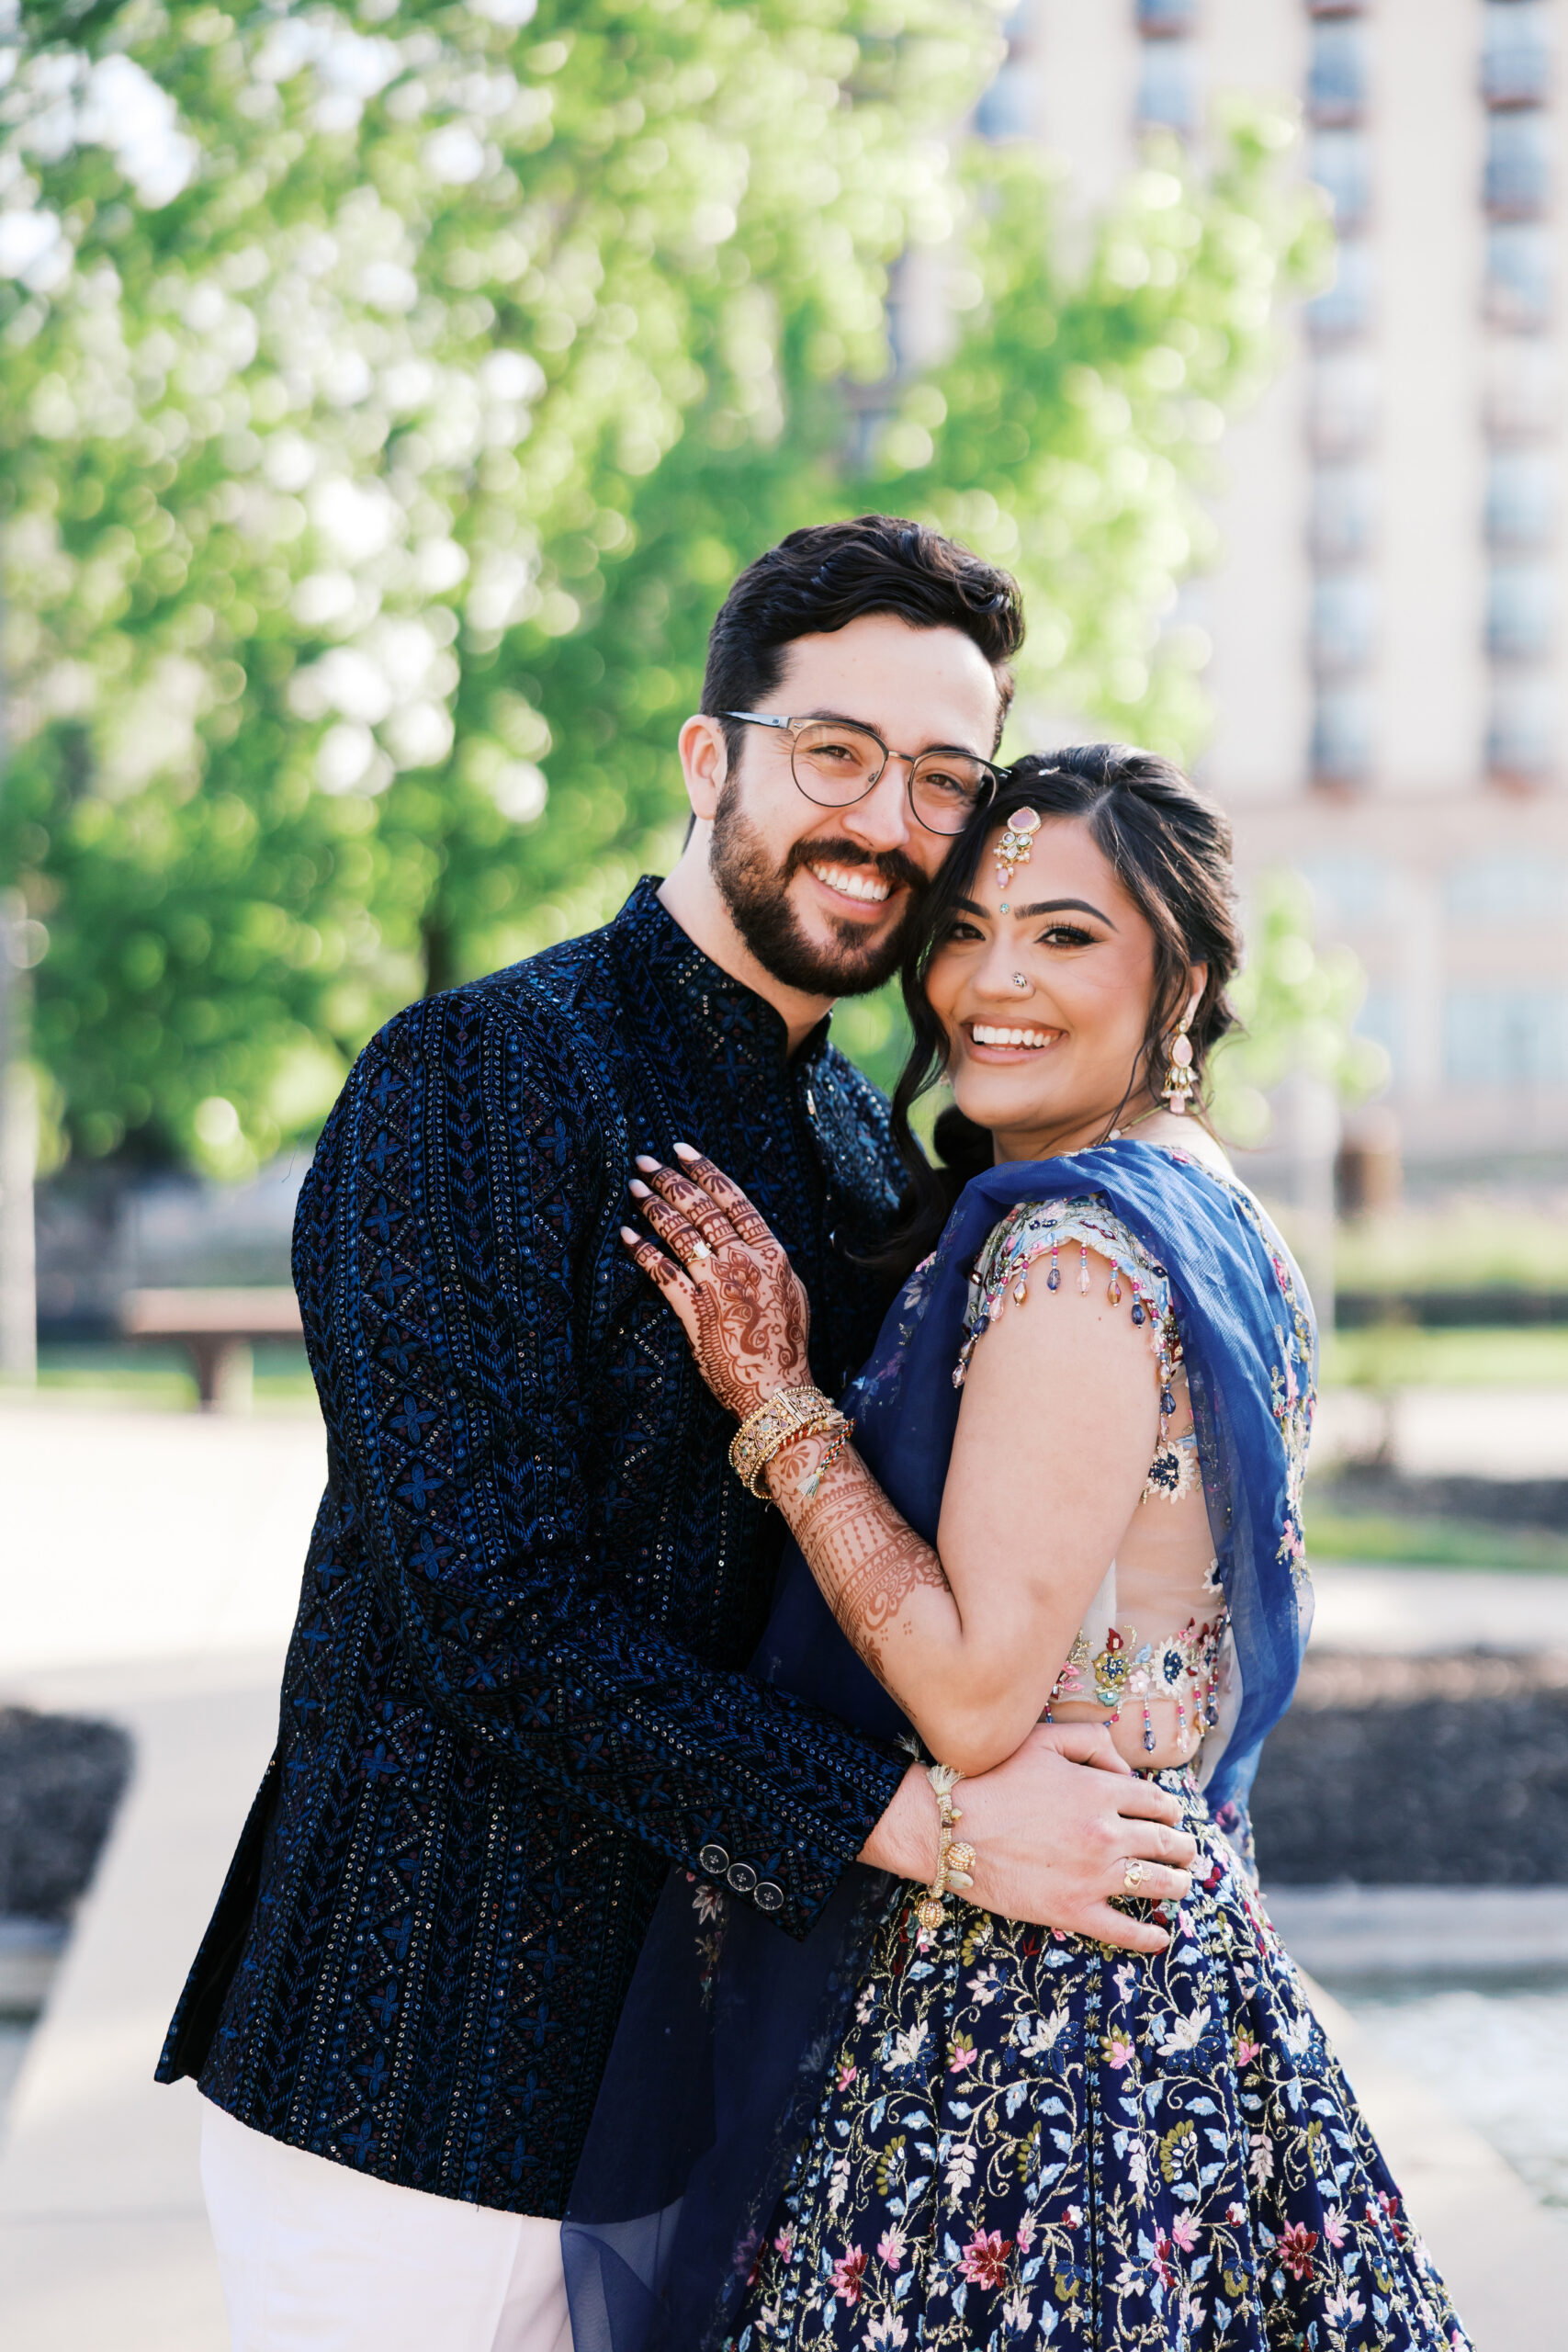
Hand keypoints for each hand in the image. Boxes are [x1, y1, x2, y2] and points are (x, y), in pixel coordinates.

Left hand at [621, 1143, 812, 1420]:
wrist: (776, 1389)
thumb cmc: (783, 1344)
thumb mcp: (790, 1291)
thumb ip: (768, 1260)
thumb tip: (748, 1238)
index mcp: (771, 1253)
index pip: (733, 1199)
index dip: (705, 1171)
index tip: (682, 1150)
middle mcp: (744, 1261)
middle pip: (701, 1209)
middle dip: (670, 1180)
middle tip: (645, 1161)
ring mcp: (718, 1284)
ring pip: (679, 1233)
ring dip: (653, 1206)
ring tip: (634, 1188)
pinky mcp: (694, 1310)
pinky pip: (662, 1272)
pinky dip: (642, 1251)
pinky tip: (626, 1235)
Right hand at [860, 1724, 1197, 1954]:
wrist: (949, 1828)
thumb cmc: (993, 1778)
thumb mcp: (1043, 1740)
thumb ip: (1092, 1742)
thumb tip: (1125, 1770)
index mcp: (1101, 1790)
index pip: (1159, 1803)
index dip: (1170, 1811)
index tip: (1170, 1818)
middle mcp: (1106, 1833)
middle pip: (1168, 1843)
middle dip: (1184, 1848)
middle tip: (1187, 1852)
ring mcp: (1093, 1875)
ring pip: (1159, 1884)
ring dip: (1179, 1884)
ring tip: (1181, 1885)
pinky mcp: (1073, 1910)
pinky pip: (1125, 1931)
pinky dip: (1149, 1937)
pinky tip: (1159, 1937)